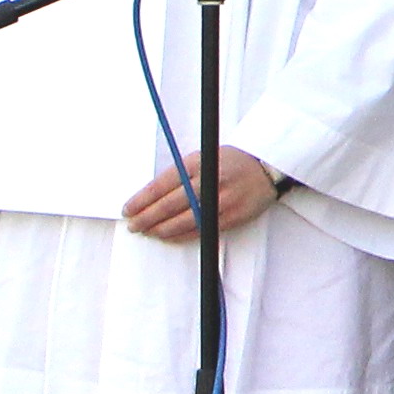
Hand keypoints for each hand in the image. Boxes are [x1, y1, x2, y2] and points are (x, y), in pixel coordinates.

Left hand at [122, 145, 283, 242]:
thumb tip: (152, 195)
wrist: (265, 167)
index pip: (161, 186)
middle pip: (168, 206)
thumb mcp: (202, 157)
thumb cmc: (230, 162)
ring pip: (182, 221)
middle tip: (133, 224)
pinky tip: (168, 236)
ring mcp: (219, 202)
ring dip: (160, 229)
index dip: (142, 200)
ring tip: (147, 231)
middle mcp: (207, 182)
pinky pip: (199, 230)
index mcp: (197, 164)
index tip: (128, 209)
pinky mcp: (230, 217)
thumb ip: (180, 174)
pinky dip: (180, 235)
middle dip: (146, 218)